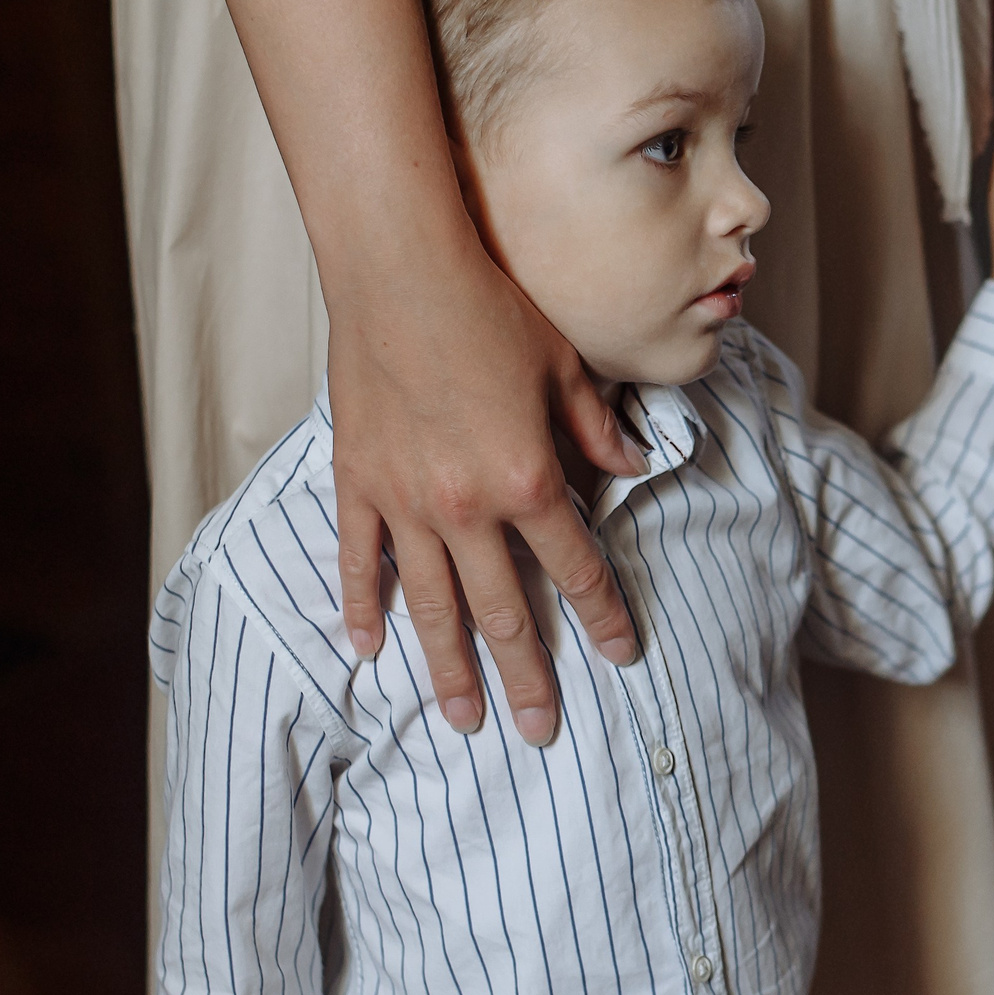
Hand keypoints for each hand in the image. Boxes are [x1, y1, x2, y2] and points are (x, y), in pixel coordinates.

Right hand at [158, 0, 644, 747]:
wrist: (399, 262)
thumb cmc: (491, 303)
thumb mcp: (567, 366)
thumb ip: (599, 427)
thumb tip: (635, 465)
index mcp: (528, 478)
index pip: (576, 567)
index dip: (603, 615)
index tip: (624, 656)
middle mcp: (466, 506)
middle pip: (503, 610)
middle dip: (528, 675)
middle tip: (540, 732)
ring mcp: (405, 499)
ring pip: (429, 604)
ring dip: (449, 666)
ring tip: (464, 719)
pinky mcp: (358, 479)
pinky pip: (359, 559)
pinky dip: (362, 605)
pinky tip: (367, 652)